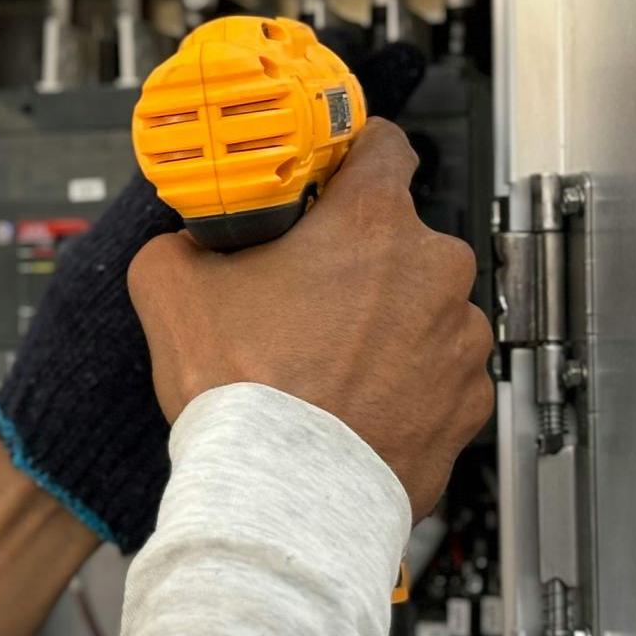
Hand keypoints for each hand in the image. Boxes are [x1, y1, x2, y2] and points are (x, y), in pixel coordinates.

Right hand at [126, 118, 492, 519]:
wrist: (283, 490)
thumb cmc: (242, 390)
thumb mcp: (167, 284)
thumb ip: (183, 239)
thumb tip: (189, 238)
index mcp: (372, 223)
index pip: (383, 145)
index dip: (349, 156)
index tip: (330, 173)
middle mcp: (433, 271)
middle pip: (396, 239)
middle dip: (355, 259)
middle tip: (300, 294)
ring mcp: (460, 340)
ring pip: (420, 309)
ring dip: (383, 323)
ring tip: (323, 362)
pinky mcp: (468, 402)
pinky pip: (436, 373)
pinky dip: (402, 381)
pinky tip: (351, 400)